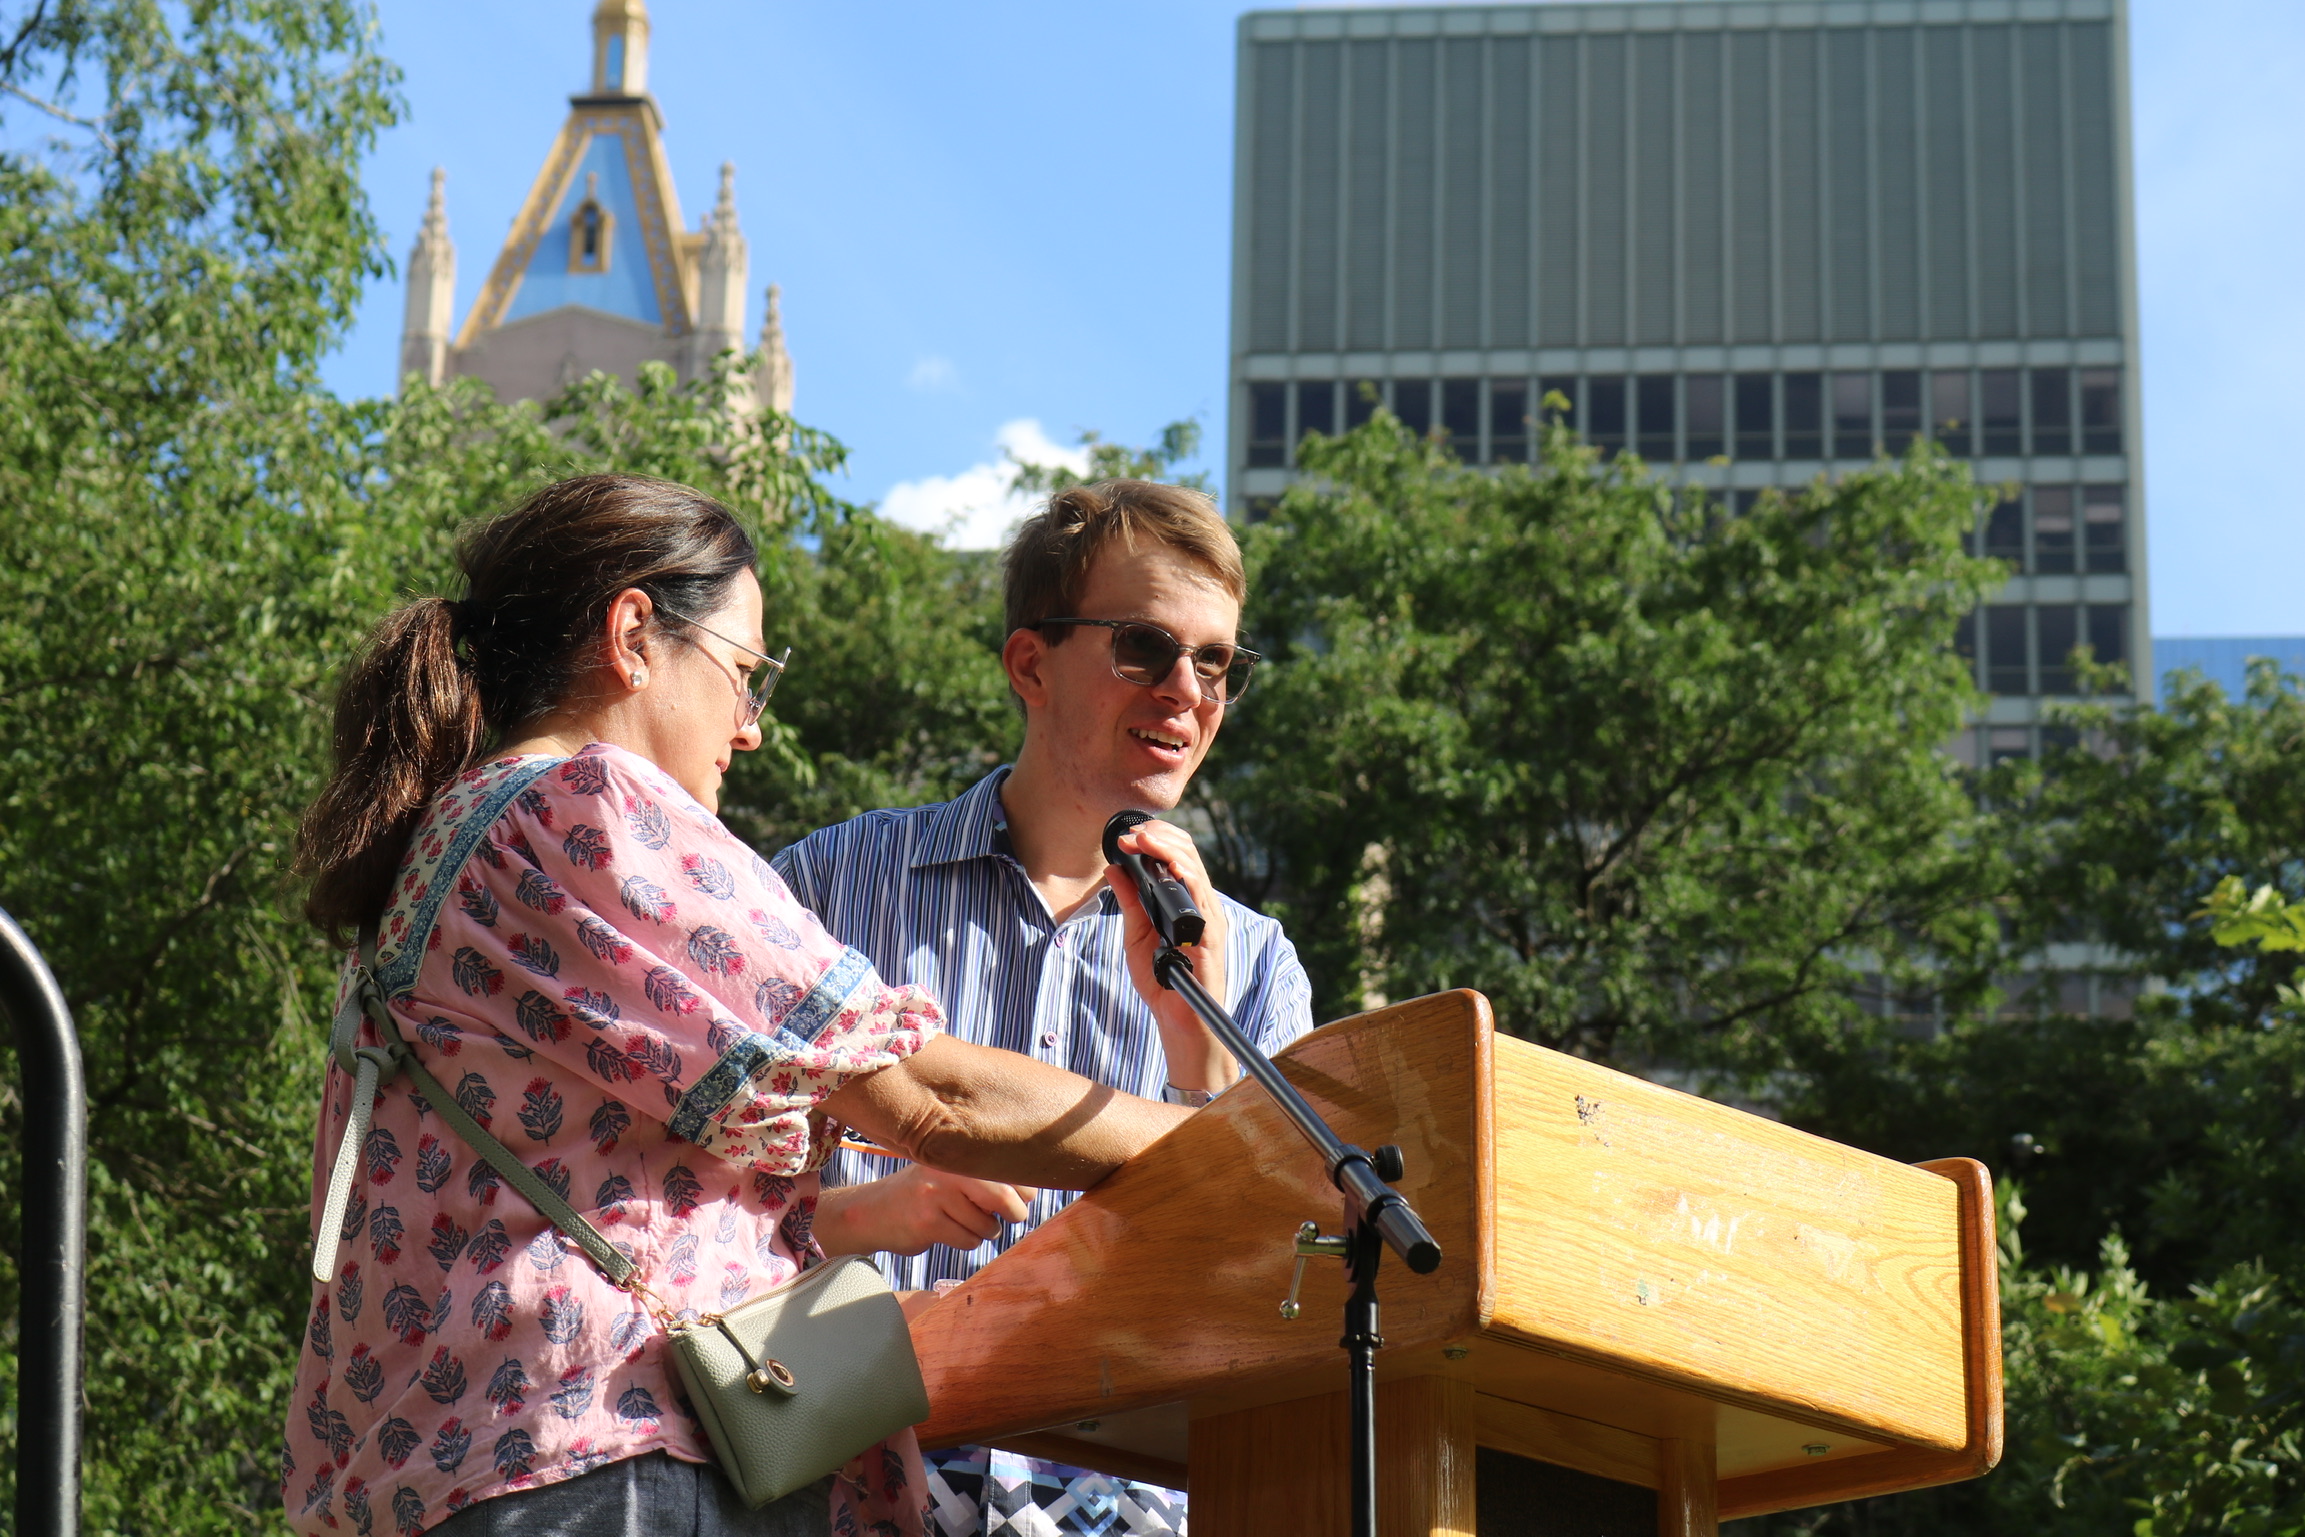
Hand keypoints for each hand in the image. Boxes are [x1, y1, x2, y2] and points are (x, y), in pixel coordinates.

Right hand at [814, 1164, 1036, 1257]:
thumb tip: (1032, 1192)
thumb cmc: (923, 1193)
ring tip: (965, 1222)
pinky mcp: (927, 1224)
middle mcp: (946, 1171)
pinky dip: (966, 1242)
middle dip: (1014, 1214)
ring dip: (984, 1231)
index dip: (1024, 1189)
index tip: (1022, 1197)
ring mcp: (935, 1197)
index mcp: (956, 1155)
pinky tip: (950, 1232)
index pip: (1008, 1170)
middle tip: (1009, 1217)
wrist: (873, 1211)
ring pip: (987, 1226)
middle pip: (1003, 1197)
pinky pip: (968, 1241)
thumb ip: (986, 1176)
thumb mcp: (949, 1173)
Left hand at [1108, 817, 1235, 1093]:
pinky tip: (1168, 864)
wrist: (1179, 1020)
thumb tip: (1114, 870)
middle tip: (1130, 834)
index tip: (1125, 838)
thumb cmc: (1162, 981)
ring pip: (1195, 867)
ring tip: (1141, 840)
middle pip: (1188, 854)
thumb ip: (1129, 903)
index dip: (1153, 839)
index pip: (1176, 856)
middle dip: (1158, 837)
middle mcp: (1200, 904)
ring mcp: (1208, 917)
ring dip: (1167, 848)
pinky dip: (1185, 875)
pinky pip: (1201, 897)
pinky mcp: (1211, 934)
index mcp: (1184, 902)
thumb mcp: (1136, 935)